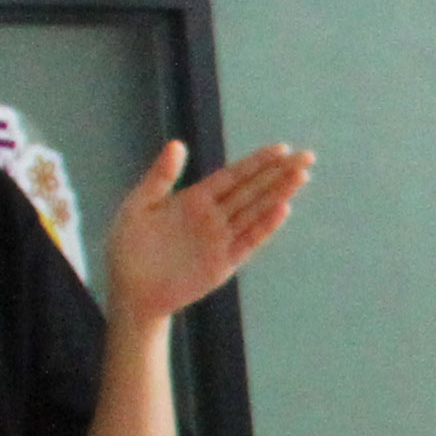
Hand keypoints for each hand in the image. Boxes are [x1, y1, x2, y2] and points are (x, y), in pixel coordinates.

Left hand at [102, 136, 312, 326]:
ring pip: (256, 211)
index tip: (282, 148)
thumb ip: (160, 176)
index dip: (257, 162)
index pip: (233, 176)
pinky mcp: (225, 263)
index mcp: (194, 199)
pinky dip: (265, 226)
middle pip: (253, 190)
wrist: (131, 292)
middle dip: (280, 173)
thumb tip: (177, 143)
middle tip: (307, 156)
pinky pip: (248, 241)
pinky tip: (282, 210)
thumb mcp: (138, 205)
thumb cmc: (128, 248)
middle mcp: (214, 216)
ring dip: (279, 194)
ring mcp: (222, 239)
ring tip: (302, 176)